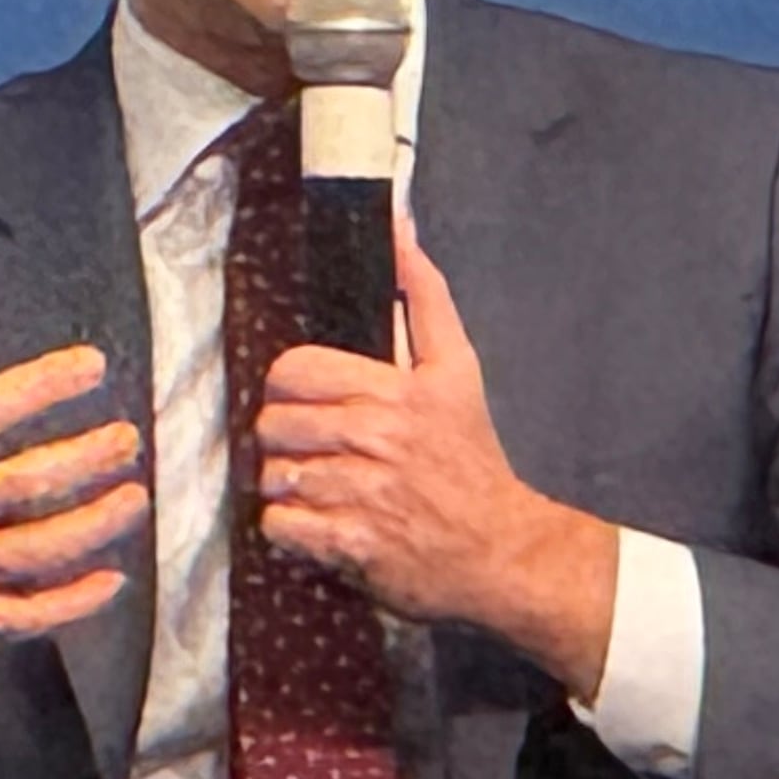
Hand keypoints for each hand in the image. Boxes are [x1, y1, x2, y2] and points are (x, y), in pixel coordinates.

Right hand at [0, 266, 148, 728]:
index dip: (37, 387)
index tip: (93, 366)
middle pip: (15, 487)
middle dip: (81, 461)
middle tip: (128, 439)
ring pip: (26, 553)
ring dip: (88, 527)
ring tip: (135, 498)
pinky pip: (12, 617)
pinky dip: (64, 606)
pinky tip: (109, 582)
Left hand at [253, 225, 615, 699]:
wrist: (504, 548)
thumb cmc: (471, 458)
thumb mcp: (457, 369)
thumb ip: (425, 297)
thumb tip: (399, 229)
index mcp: (394, 390)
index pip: (293, 372)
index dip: (289, 389)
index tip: (309, 405)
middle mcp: (375, 438)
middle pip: (274, 425)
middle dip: (286, 440)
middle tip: (314, 451)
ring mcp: (361, 494)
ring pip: (274, 476)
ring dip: (288, 486)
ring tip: (321, 489)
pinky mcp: (352, 544)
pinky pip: (281, 525)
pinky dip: (292, 529)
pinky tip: (321, 524)